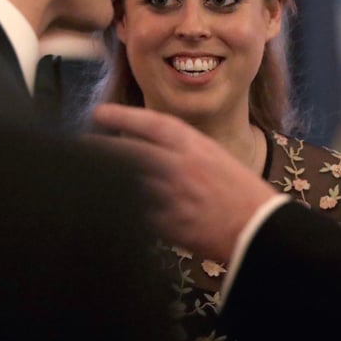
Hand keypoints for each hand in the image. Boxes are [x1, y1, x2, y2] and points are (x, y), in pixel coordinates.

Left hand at [89, 103, 277, 261]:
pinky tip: (110, 206)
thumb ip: (182, 150)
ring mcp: (173, 196)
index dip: (120, 116)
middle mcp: (180, 166)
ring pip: (127, 183)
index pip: (149, 123)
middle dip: (100, 149)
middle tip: (80, 146)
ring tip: (87, 175)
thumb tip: (146, 146)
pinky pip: (136, 213)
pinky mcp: (169, 224)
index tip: (99, 113)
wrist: (260, 227)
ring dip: (106, 179)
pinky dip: (122, 207)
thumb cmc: (241, 191)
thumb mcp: (214, 156)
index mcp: (193, 145)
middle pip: (128, 152)